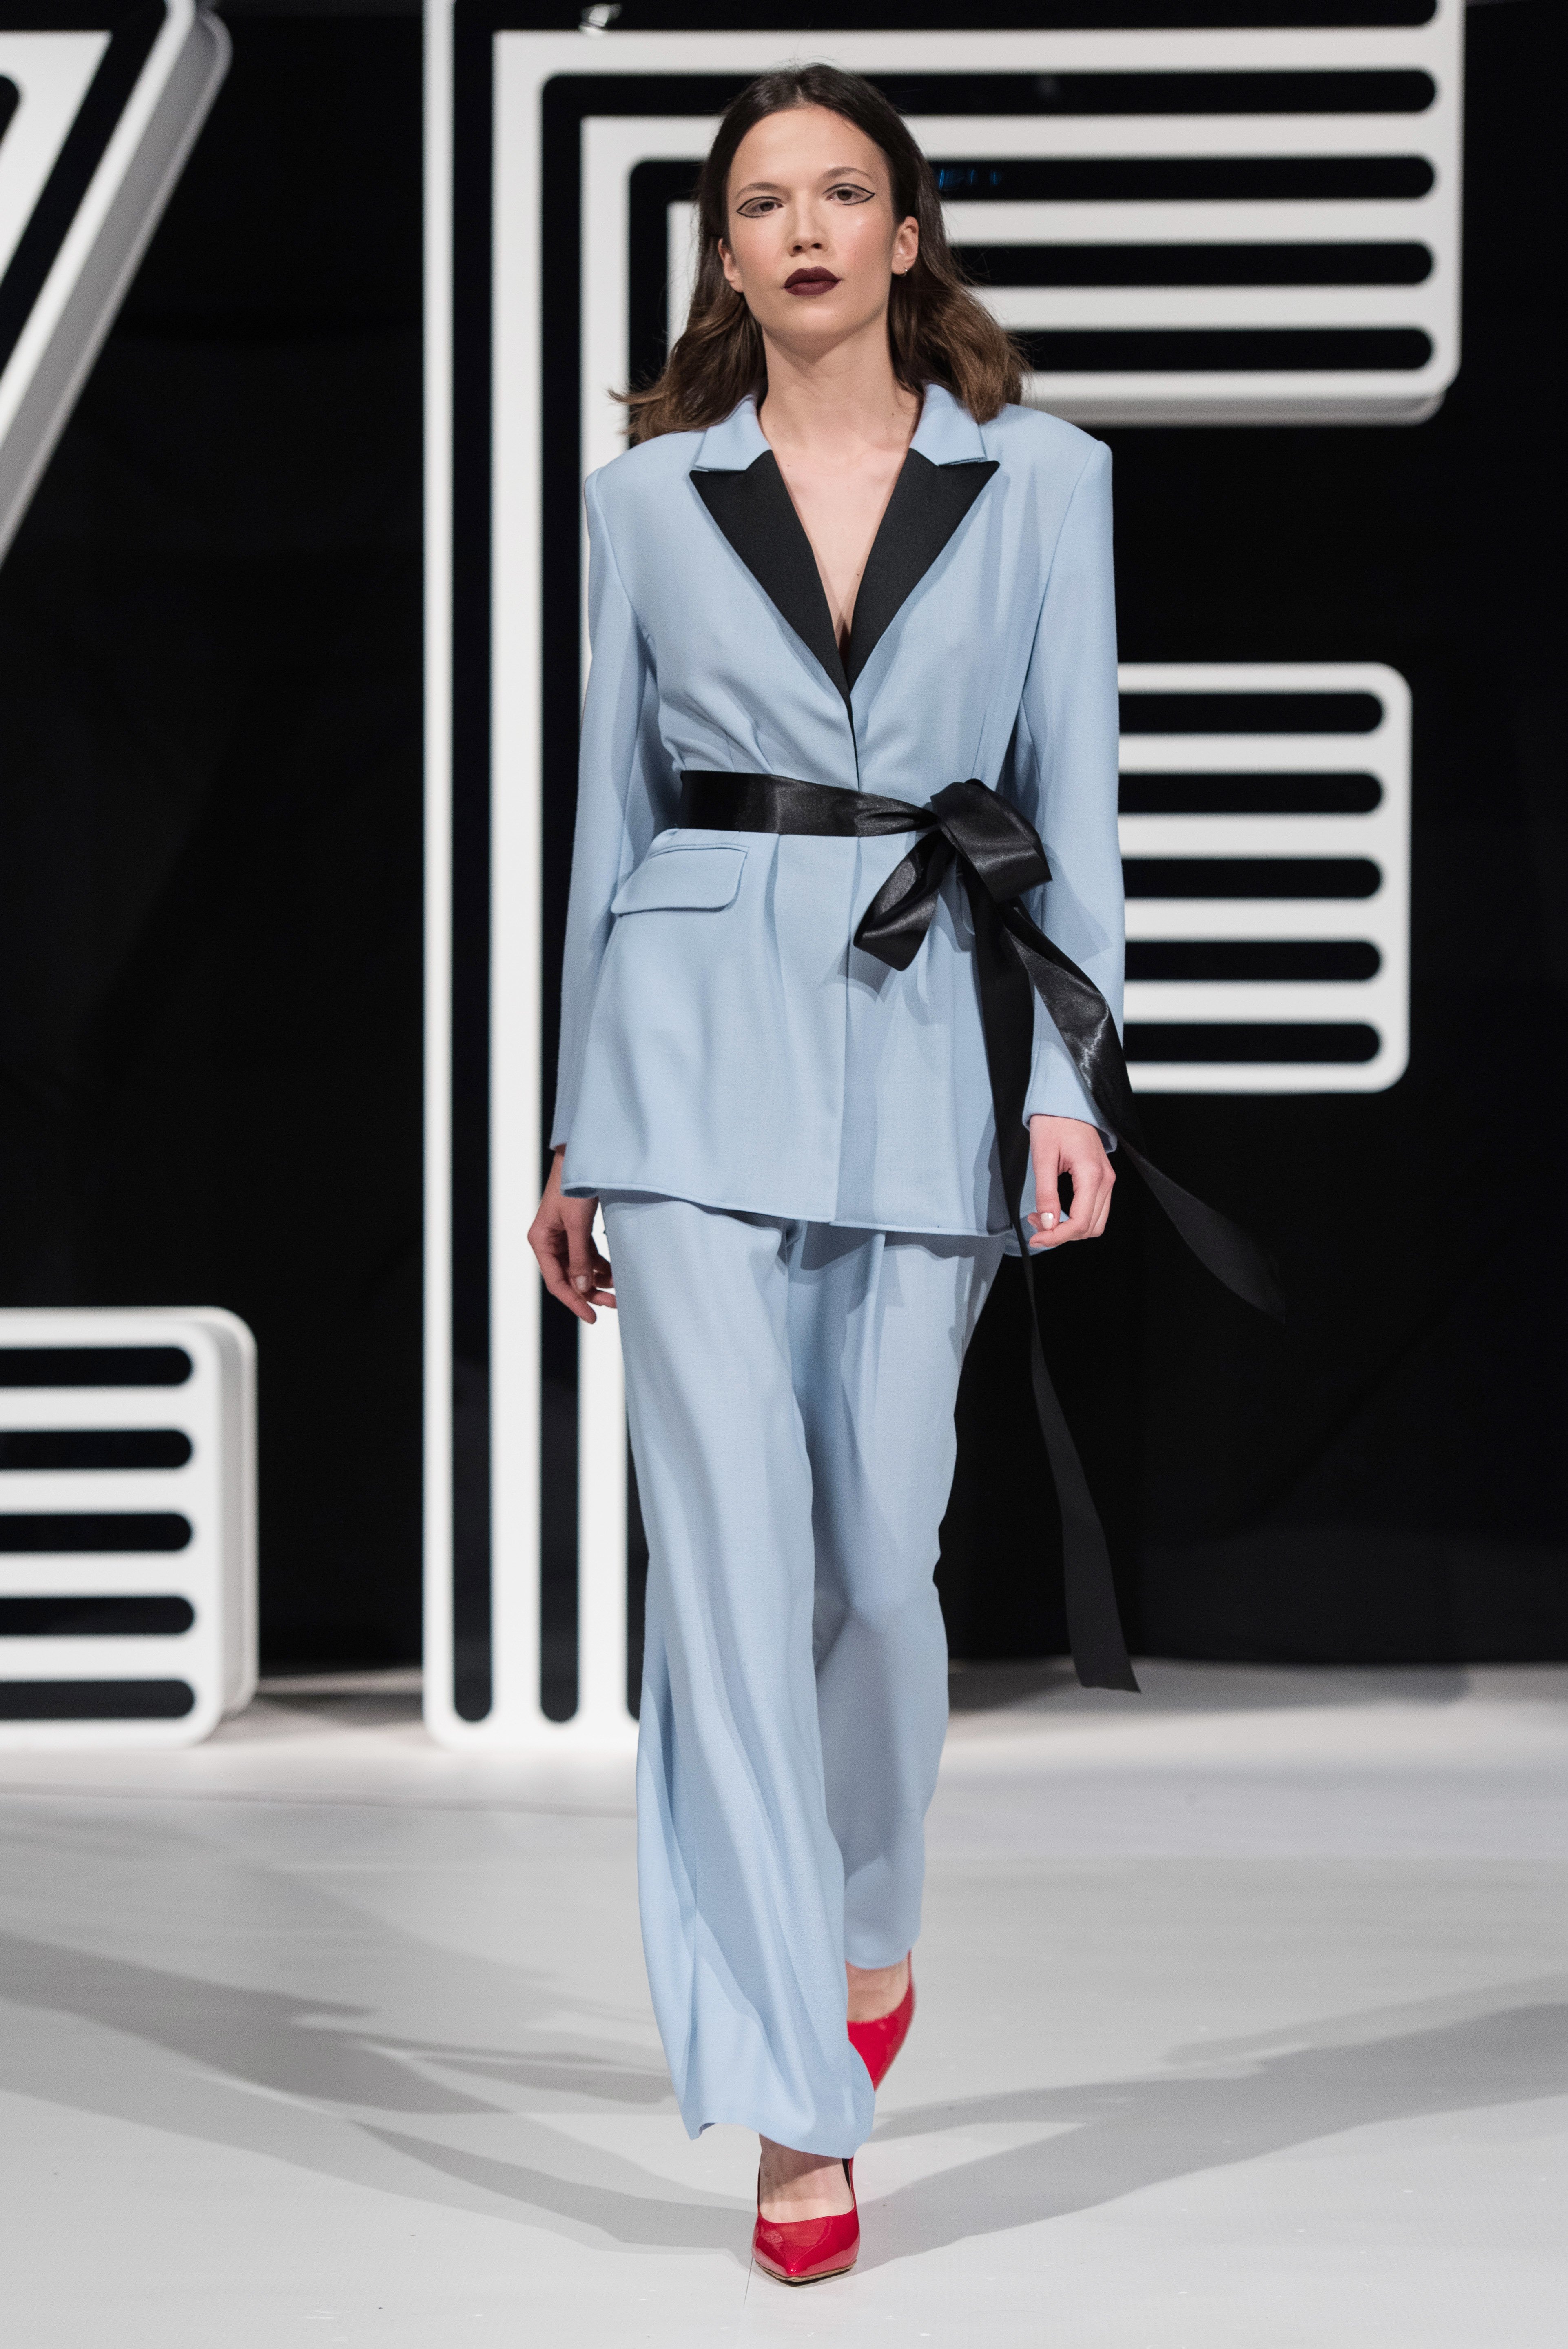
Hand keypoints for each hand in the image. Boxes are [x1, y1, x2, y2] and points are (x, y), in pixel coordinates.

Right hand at [528, 1147, 615, 1321]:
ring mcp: (563, 1237)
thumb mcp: (577, 1224)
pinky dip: (600, 1265)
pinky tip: (614, 1273)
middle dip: (590, 1293)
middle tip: (614, 1304)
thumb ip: (579, 1257)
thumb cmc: (575, 1186)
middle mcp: (549, 1242)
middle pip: (569, 1278)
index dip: (574, 1301)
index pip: (557, 1281)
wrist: (582, 1158)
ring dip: (598, 1280)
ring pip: (580, 1269)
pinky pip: (587, 1256)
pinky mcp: (576, 1231)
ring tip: (619, 1290)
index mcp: (541, 1241)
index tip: (592, 1317)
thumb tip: (583, 1288)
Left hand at [1026, 1114, 1113, 1250]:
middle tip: (1035, 1224)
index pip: (1080, 1222)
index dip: (1057, 1237)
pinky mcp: (1102, 1179)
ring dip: (1069, 1228)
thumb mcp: (1042, 1157)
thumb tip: (1047, 1223)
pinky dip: (1076, 1218)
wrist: (1067, 1102)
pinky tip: (1055, 1210)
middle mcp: (1105, 1180)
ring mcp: (1106, 1180)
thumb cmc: (1054, 1122)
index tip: (1036, 1238)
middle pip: (1090, 1228)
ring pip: (1095, 1223)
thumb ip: (1046, 1194)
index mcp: (1091, 1175)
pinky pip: (1095, 1210)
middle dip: (1061, 1234)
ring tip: (1042, 1217)